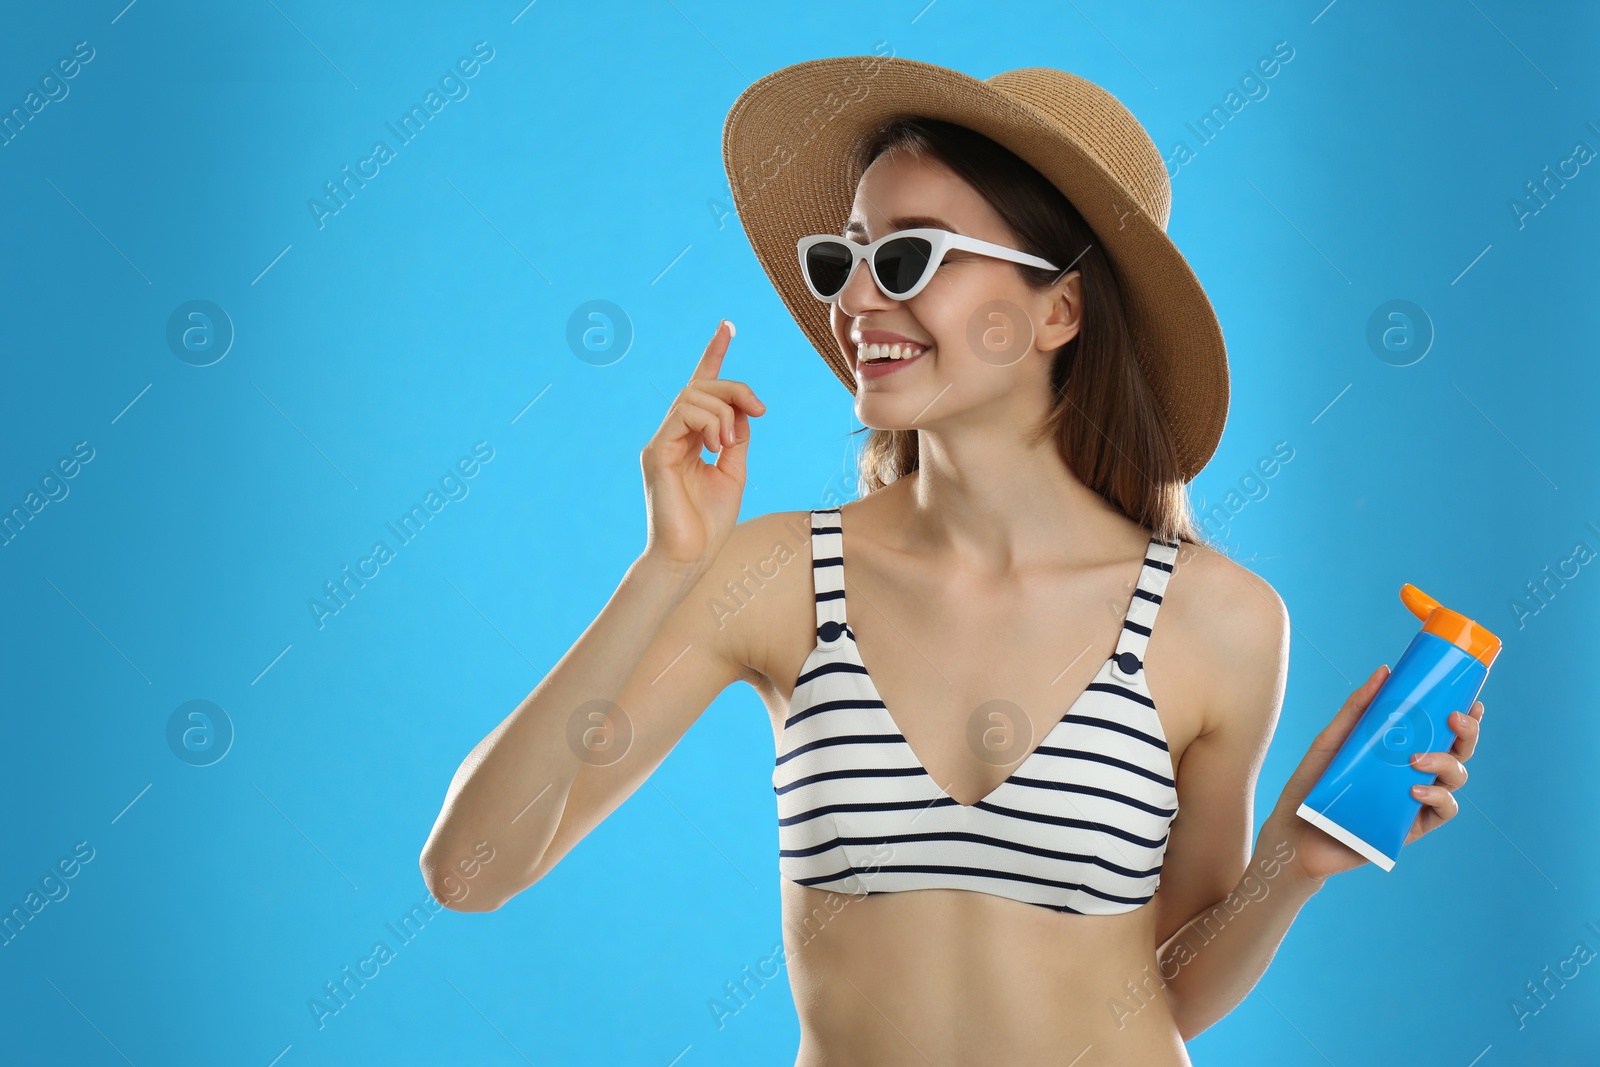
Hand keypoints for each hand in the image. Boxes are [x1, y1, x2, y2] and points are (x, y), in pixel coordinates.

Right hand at [638, 320, 765, 575]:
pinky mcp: (657, 453)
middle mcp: (672, 436)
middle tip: (759, 409)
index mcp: (690, 439)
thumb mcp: (734, 471)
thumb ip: (736, 437)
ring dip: (723, 412)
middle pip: (700, 387)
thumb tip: (743, 409)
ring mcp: (661, 443)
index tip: (727, 326)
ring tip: (728, 444)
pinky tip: (716, 447)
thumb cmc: (710, 523)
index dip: (714, 355)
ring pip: (692, 397)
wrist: (690, 557)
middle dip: (734, 388)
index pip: (701, 388)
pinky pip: (682, 416)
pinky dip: (708, 424)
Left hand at [1263, 665, 1485, 883]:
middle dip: (1467, 733)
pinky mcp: (1413, 826)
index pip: (1441, 730)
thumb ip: (1357, 709)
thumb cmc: (1313, 782)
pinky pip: (1444, 810)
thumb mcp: (1332, 740)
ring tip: (1417, 759)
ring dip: (1447, 763)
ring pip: (1456, 778)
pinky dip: (1439, 796)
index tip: (1471, 700)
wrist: (1296, 829)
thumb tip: (1384, 671)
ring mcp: (1416, 799)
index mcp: (1400, 749)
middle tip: (1454, 719)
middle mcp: (1414, 772)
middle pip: (1458, 751)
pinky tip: (1416, 789)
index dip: (1464, 717)